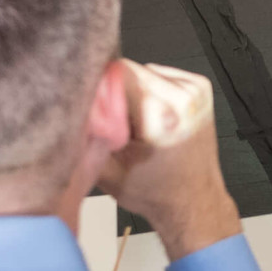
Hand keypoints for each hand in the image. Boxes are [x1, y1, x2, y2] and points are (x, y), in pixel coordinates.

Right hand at [97, 60, 240, 261]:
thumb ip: (88, 136)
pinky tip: (152, 117)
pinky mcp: (200, 87)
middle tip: (115, 124)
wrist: (192, 200)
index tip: (93, 108)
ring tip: (135, 124)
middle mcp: (183, 98)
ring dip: (133, 91)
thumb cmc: (155, 192)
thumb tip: (71, 106)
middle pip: (131, 70)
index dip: (99, 88)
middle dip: (116, 92)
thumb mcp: (107, 171)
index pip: (119, 74)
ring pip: (145, 70)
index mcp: (161, 118)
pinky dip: (151, 90)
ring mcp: (196, 90)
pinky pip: (161, 74)